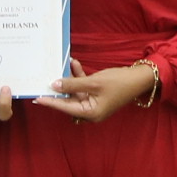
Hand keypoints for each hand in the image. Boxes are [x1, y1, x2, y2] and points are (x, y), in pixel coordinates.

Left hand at [31, 58, 158, 123]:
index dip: (51, 101)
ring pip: (75, 91)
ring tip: (64, 64)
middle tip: (44, 80)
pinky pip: (83, 86)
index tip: (37, 97)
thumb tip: (55, 85)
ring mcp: (93, 103)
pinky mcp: (96, 94)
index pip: (66, 107)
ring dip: (70, 78)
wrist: (139, 78)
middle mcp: (90, 111)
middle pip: (69, 100)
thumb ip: (73, 84)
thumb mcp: (94, 82)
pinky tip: (74, 64)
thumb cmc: (119, 83)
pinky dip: (79, 77)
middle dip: (59, 88)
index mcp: (91, 113)